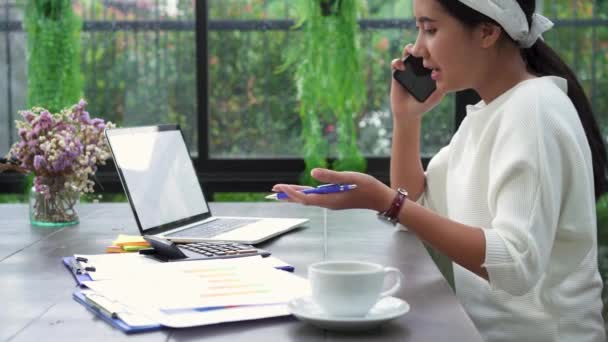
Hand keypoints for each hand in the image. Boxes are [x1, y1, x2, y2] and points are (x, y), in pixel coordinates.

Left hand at [271, 168, 394, 211]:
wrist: (381, 198)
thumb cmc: (367, 187)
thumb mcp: (349, 178)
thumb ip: (331, 176)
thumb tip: (313, 173)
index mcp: (329, 200)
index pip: (305, 198)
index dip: (291, 193)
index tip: (279, 187)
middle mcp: (328, 203)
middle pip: (303, 199)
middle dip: (288, 195)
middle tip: (273, 191)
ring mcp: (331, 202)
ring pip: (308, 199)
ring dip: (295, 194)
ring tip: (282, 191)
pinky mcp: (335, 199)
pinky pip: (315, 197)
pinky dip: (306, 193)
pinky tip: (302, 190)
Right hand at [390, 44, 444, 119]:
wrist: (408, 113)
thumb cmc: (424, 105)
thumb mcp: (436, 97)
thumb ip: (442, 87)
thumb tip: (445, 76)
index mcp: (429, 69)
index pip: (431, 55)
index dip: (433, 51)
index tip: (435, 52)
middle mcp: (418, 67)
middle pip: (420, 51)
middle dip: (421, 46)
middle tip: (423, 49)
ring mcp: (407, 69)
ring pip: (407, 53)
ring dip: (409, 49)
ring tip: (411, 51)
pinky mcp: (397, 74)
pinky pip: (395, 63)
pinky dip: (397, 62)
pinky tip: (401, 66)